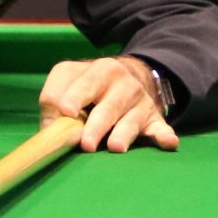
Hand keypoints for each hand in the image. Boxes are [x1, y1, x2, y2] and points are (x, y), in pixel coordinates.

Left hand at [40, 55, 175, 153]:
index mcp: (95, 70)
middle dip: (96, 124)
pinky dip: (164, 135)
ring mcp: (138, 99)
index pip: (81, 84)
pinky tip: (168, 142)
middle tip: (86, 143)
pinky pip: (160, 127)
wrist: (129, 75)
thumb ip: (54, 105)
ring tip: (114, 147)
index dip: (70, 99)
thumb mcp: (69, 83)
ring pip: (131, 119)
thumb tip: (49, 133)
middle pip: (107, 105)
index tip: (65, 113)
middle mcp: (120, 81)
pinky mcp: (153, 117)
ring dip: (123, 133)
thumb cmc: (88, 87)